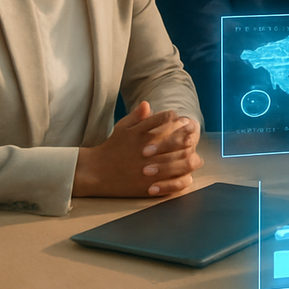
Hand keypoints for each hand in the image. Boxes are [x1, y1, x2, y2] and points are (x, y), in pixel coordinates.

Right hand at [73, 102, 203, 197]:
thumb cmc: (110, 148)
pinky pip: (172, 183)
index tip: (183, 120)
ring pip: (178, 162)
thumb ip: (136, 117)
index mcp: (140, 134)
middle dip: (187, 136)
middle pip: (176, 140)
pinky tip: (187, 174)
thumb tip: (148, 103)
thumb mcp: (121, 129)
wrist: (94, 172)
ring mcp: (148, 169)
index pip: (165, 119)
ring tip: (194, 154)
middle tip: (193, 135)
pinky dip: (182, 178)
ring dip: (189, 157)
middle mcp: (145, 150)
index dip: (177, 118)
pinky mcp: (148, 185)